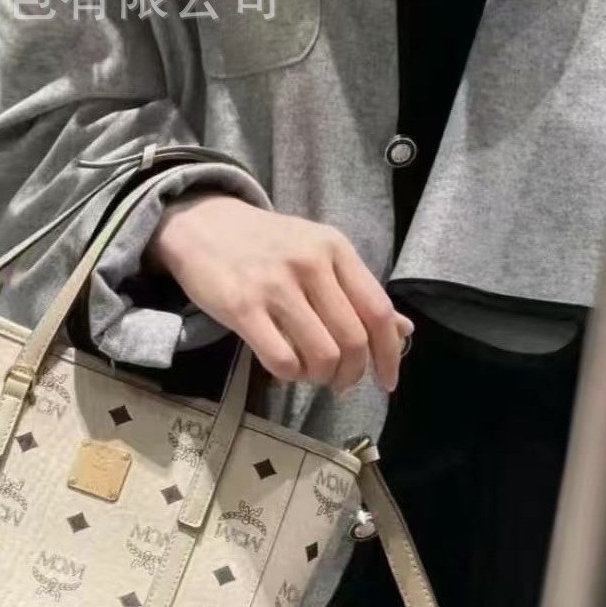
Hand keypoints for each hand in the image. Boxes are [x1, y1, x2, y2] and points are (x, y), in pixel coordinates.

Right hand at [144, 194, 413, 393]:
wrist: (201, 223)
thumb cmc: (265, 244)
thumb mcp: (318, 253)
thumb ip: (357, 291)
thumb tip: (404, 331)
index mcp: (335, 249)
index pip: (378, 311)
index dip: (389, 355)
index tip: (386, 382)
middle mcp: (310, 263)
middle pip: (353, 341)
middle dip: (351, 374)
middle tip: (339, 382)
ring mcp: (275, 285)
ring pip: (322, 355)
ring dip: (320, 378)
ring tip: (310, 375)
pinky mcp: (242, 307)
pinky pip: (282, 360)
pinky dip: (290, 376)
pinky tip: (285, 368)